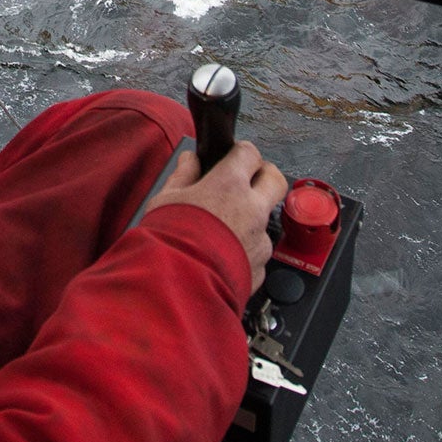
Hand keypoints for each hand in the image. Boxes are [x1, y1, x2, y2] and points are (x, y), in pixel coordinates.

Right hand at [143, 142, 287, 296]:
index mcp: (229, 185)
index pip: (249, 153)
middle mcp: (252, 210)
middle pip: (276, 180)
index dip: (241, 152)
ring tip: (223, 230)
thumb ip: (182, 176)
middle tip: (249, 180)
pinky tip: (223, 255)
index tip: (234, 156)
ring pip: (266, 220)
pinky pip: (257, 252)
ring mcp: (259, 240)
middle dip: (265, 175)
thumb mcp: (165, 200)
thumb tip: (190, 161)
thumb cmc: (168, 242)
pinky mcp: (260, 268)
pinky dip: (245, 251)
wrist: (177, 288)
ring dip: (251, 219)